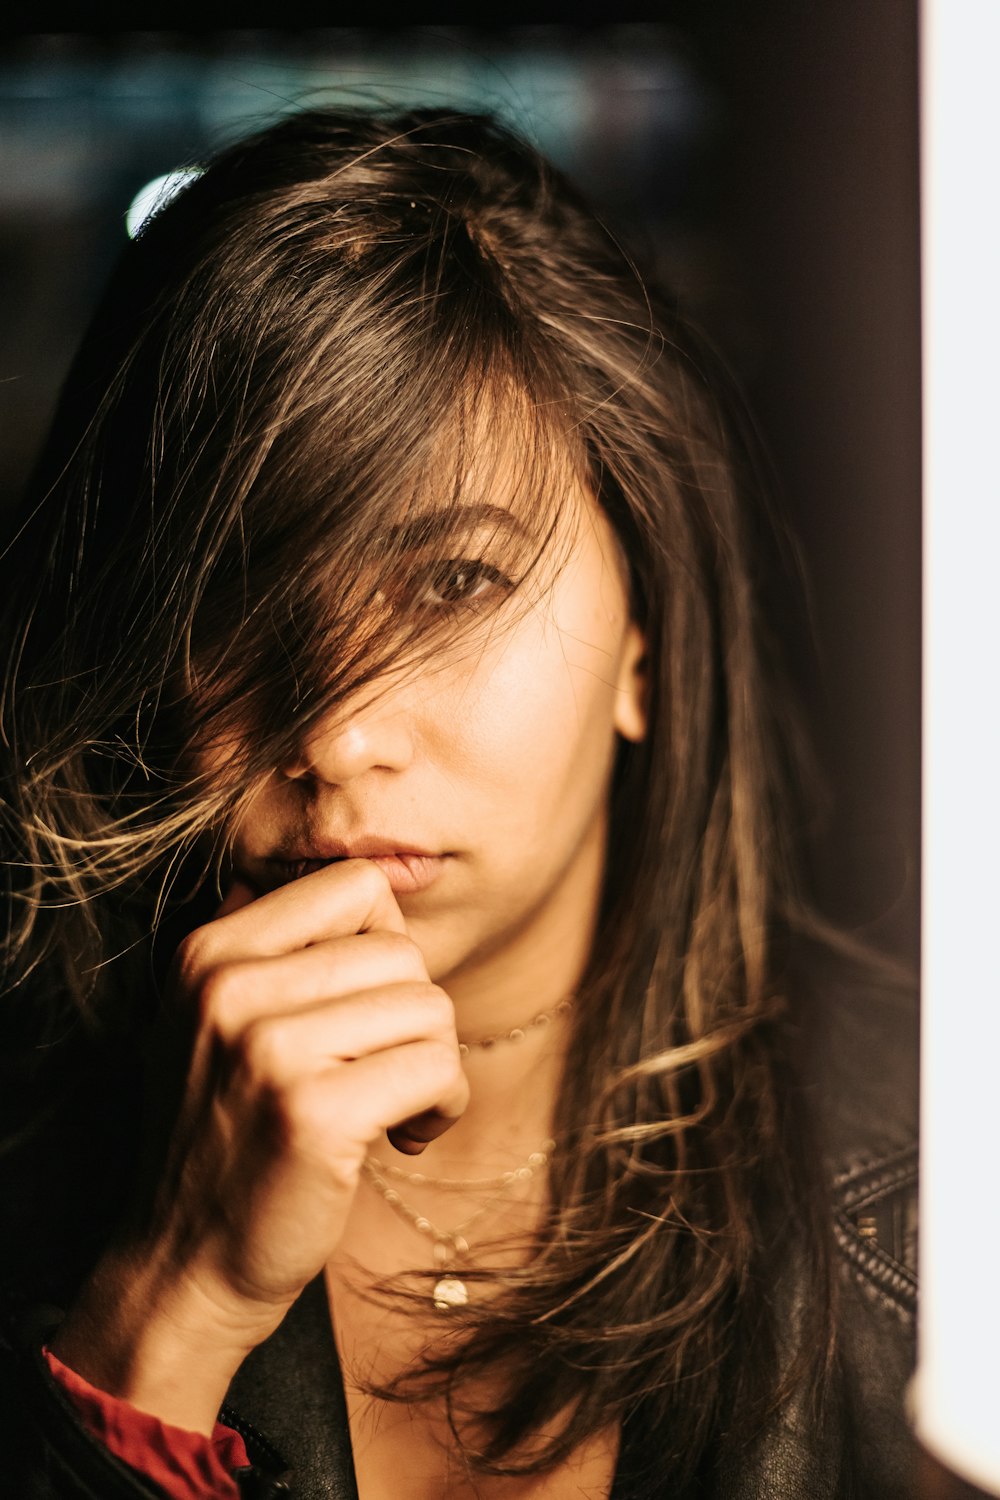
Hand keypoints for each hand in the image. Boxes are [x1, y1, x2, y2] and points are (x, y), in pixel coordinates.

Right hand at [50, 859, 467, 1429]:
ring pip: (430, 1007)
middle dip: (415, 1017)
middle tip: (385, 1074)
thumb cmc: (225, 1135)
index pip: (356, 886)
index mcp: (210, 951)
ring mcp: (269, 1049)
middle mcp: (229, 987)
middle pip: (402, 953)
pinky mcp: (315, 1113)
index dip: (386, 945)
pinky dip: (443, 1105)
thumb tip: (385, 872)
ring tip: (395, 1108)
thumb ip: (278, 946)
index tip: (368, 1006)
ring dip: (436, 1066)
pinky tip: (405, 1138)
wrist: (182, 1265)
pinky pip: (438, 1068)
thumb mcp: (215, 1019)